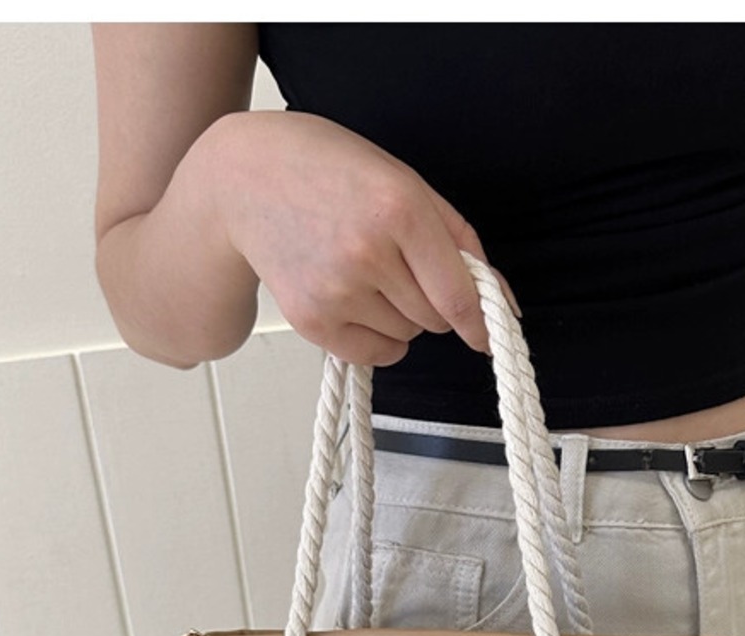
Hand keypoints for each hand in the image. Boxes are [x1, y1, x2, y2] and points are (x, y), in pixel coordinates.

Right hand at [202, 110, 520, 364]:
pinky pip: (374, 353)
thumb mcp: (404, 182)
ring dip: (400, 315)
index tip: (487, 334)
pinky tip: (354, 300)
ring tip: (364, 272)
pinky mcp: (311, 320)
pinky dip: (377, 338)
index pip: (458, 295)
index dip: (480, 322)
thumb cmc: (330, 172)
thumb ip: (459, 240)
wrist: (243, 180)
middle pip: (435, 318)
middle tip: (398, 265)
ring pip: (407, 336)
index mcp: (400, 209)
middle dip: (431, 301)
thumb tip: (501, 302)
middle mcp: (368, 252)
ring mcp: (336, 290)